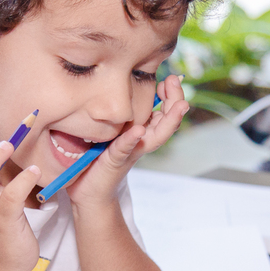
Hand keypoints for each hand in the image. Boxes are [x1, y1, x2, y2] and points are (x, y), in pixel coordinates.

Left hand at [66, 75, 188, 206]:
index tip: (170, 78)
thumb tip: (120, 84)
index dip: (170, 95)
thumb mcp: (112, 130)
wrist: (90, 192)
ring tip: (180, 106)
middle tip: (176, 80)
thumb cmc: (99, 158)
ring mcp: (131, 152)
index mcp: (142, 133)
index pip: (164, 112)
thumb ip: (121, 114)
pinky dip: (132, 140)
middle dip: (176, 101)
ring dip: (169, 120)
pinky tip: (138, 130)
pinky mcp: (115, 161)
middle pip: (167, 122)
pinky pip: (125, 149)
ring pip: (156, 136)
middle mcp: (141, 142)